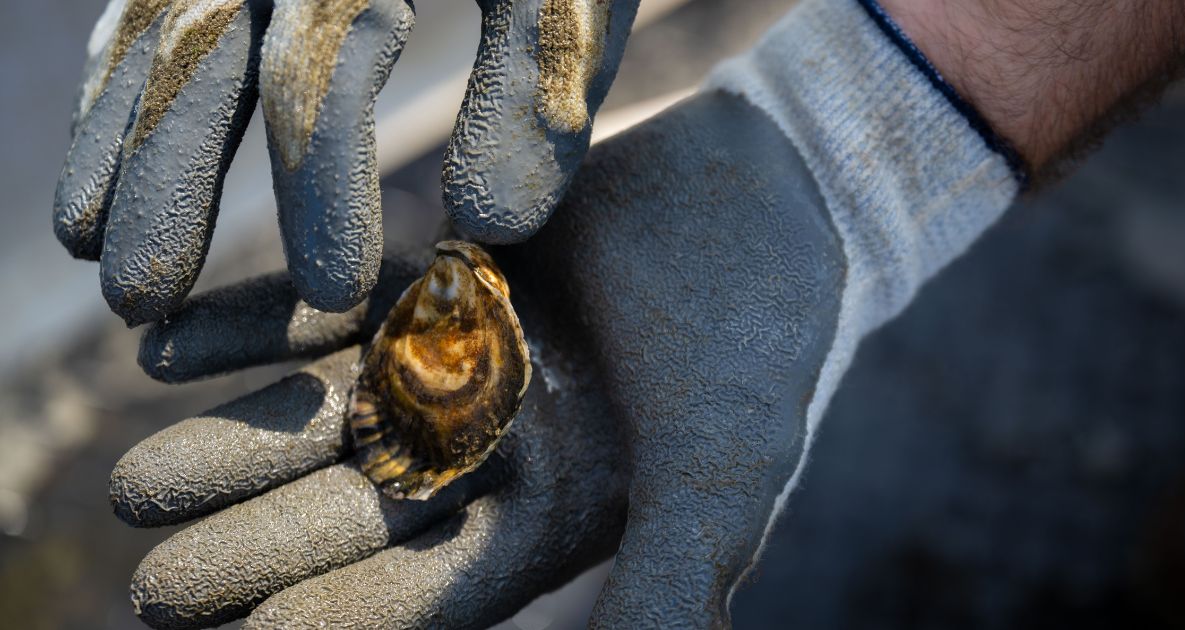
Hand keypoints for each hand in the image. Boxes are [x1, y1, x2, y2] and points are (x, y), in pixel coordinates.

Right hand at [54, 0, 638, 323]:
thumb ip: (534, 88)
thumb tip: (488, 229)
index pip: (318, 72)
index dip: (320, 185)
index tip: (333, 291)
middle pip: (203, 59)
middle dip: (170, 184)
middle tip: (142, 302)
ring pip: (157, 39)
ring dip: (115, 144)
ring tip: (87, 249)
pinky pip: (147, 12)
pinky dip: (116, 87)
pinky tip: (102, 159)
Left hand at [116, 91, 847, 627]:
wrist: (778, 196)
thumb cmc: (762, 350)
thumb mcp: (720, 480)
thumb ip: (666, 591)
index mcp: (551, 516)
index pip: (425, 591)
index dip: (327, 622)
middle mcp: (493, 449)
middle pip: (355, 509)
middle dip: (258, 544)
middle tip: (153, 581)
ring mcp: (459, 360)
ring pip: (328, 411)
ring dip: (236, 443)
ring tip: (136, 485)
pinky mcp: (441, 274)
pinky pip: (330, 305)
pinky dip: (255, 325)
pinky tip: (166, 349)